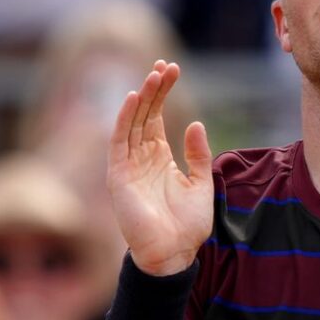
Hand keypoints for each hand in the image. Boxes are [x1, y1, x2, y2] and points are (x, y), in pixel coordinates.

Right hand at [106, 61, 213, 275]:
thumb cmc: (187, 225)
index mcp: (160, 157)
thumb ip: (198, 155)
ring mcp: (128, 165)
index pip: (157, 116)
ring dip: (141, 98)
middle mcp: (141, 157)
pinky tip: (135, 98)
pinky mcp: (119, 176)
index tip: (173, 69)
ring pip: (131, 122)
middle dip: (153, 89)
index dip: (163, 93)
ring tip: (154, 74)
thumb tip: (194, 124)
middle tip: (165, 66)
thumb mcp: (201, 183)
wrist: (173, 253)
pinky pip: (119, 142)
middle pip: (144, 114)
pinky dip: (125, 119)